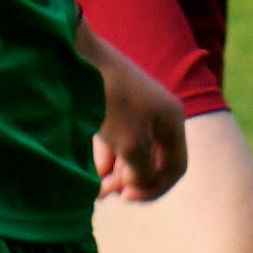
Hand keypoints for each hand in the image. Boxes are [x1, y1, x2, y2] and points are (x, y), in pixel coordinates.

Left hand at [82, 29, 186, 204]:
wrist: (77, 55)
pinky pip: (114, 138)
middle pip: (152, 160)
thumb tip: (138, 180)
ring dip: (114, 172)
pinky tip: (89, 168)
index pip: (175, 166)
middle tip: (104, 193)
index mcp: (172, 119)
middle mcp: (158, 114)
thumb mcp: (132, 143)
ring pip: (130, 150)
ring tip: (93, 186)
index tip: (126, 197)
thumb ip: (142, 170)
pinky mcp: (112, 104)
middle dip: (129, 181)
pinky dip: (104, 156)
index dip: (155, 189)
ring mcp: (134, 108)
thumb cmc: (110, 100)